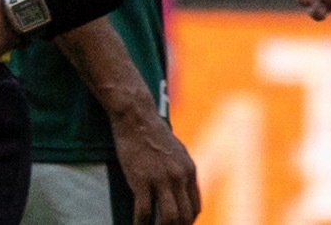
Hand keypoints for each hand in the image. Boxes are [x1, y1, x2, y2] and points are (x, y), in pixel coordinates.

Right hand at [109, 104, 200, 224]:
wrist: (135, 116)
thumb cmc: (152, 131)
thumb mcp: (176, 150)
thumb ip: (181, 169)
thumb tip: (181, 186)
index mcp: (189, 171)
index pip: (194, 207)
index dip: (187, 221)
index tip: (178, 224)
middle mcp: (179, 178)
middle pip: (184, 216)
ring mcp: (160, 179)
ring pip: (169, 218)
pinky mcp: (141, 179)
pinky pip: (144, 210)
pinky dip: (141, 223)